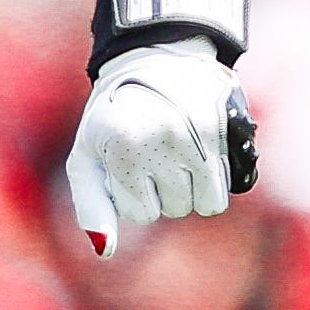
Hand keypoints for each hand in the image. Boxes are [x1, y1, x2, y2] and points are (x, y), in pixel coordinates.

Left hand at [63, 42, 254, 254]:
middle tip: (152, 153)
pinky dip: (211, 185)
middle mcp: (161, 138)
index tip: (127, 163)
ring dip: (188, 189)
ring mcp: (196, 135)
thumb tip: (105, 250)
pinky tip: (196, 158)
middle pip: (173, 209)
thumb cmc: (112, 117)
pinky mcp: (223, 131)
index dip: (133, 193)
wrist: (153, 59)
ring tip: (173, 155)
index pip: (140, 213)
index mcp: (121, 145)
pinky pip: (223, 192)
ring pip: (200, 204)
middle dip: (161, 190)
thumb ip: (91, 205)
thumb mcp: (87, 156)